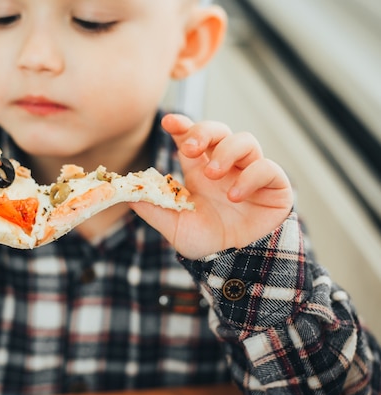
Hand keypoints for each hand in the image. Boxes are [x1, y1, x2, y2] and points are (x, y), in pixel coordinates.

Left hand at [131, 114, 292, 258]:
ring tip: (212, 174)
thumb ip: (153, 208)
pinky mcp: (274, 186)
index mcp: (200, 172)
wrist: (234, 264)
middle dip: (204, 132)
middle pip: (219, 131)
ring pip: (245, 141)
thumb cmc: (206, 243)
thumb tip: (127, 193)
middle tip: (190, 148)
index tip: (169, 122)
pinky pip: (267, 167)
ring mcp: (251, 173)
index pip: (192, 139)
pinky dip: (251, 177)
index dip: (182, 126)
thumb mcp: (174, 226)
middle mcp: (226, 168)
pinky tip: (235, 196)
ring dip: (226, 152)